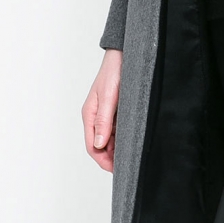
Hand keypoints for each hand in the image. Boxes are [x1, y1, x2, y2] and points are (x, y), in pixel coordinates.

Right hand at [82, 49, 122, 172]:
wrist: (123, 53)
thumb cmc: (114, 71)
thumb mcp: (108, 97)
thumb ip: (103, 120)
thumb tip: (99, 144)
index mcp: (89, 114)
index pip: (92, 146)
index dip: (103, 160)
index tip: (116, 169)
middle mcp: (96, 116)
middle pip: (101, 145)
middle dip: (112, 157)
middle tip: (128, 165)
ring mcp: (106, 114)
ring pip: (110, 139)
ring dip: (118, 148)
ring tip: (132, 154)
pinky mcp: (116, 110)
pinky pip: (118, 129)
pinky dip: (123, 137)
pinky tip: (133, 140)